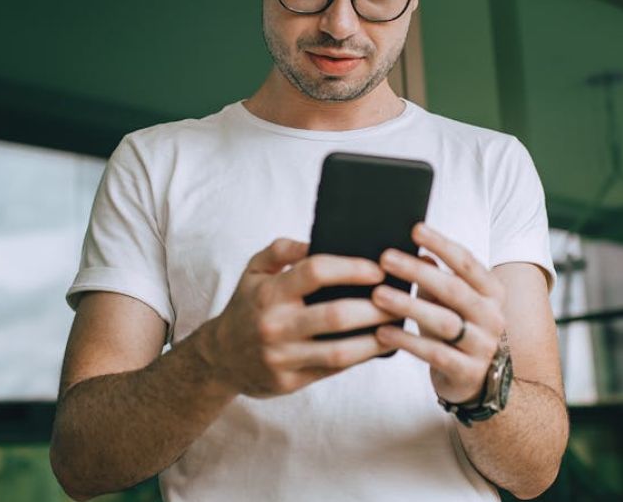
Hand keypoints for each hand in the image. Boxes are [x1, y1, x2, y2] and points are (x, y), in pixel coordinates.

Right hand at [199, 238, 397, 397]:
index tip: (379, 269)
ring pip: (340, 350)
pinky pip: (334, 370)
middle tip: (401, 298)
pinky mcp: (290, 382)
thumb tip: (316, 240)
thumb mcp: (254, 270)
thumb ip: (282, 250)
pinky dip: (361, 357)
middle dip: (375, 307)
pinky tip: (380, 345)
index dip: (352, 268)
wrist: (220, 358)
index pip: (316, 272)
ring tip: (399, 325)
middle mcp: (275, 325)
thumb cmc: (247, 306)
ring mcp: (282, 357)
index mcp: (268, 292)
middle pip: (336, 315)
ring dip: (376, 338)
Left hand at [372, 224, 505, 403]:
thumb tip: (418, 251)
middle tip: (386, 258)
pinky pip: (435, 354)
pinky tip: (382, 332)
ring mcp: (483, 346)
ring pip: (444, 322)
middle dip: (418, 271)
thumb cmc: (456, 332)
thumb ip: (436, 278)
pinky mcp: (467, 372)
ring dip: (409, 306)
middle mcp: (493, 316)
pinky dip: (407, 342)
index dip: (442, 244)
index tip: (415, 229)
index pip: (467, 262)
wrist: (476, 383)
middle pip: (454, 289)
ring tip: (378, 295)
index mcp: (492, 292)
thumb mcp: (449, 303)